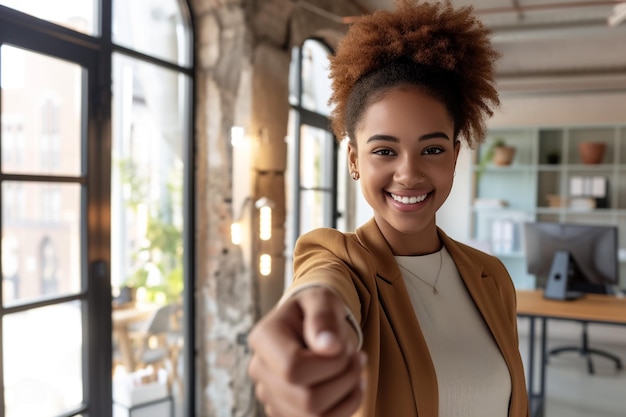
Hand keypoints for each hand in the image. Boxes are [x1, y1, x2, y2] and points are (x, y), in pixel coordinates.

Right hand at [248, 286, 365, 416]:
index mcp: (264, 338)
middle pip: (307, 399)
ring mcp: (270, 395)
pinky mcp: (284, 412)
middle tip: (355, 355)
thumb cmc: (314, 310)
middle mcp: (260, 370)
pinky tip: (350, 385)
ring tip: (355, 369)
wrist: (308, 324)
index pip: (294, 368)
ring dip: (347, 395)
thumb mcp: (321, 299)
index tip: (343, 345)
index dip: (330, 363)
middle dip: (344, 379)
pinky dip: (344, 408)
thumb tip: (329, 346)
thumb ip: (323, 316)